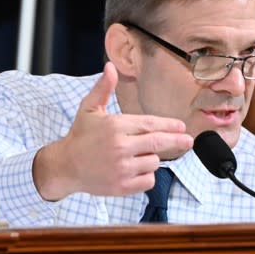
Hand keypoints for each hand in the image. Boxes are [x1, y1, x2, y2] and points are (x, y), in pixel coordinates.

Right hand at [33, 62, 192, 200]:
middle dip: (177, 141)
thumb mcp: (89, 109)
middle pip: (158, 143)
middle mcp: (120, 147)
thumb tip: (110, 67)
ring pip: (153, 162)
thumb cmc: (80, 136)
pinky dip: (146, 176)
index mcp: (115, 126)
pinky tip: (135, 170)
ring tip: (136, 156)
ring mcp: (122, 168)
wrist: (65, 166)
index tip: (181, 127)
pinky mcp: (122, 186)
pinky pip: (148, 180)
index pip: (150, 124)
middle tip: (188, 140)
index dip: (169, 125)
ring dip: (151, 159)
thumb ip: (103, 88)